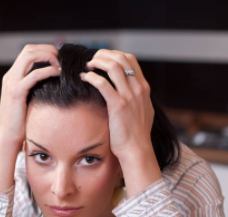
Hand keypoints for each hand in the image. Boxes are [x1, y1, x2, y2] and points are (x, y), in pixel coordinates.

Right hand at [0, 44, 60, 148]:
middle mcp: (10, 76)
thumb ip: (36, 89)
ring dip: (48, 55)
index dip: (44, 50)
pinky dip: (48, 70)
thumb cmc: (21, 122)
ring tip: (60, 64)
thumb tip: (54, 83)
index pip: (28, 52)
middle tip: (62, 58)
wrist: (7, 136)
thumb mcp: (28, 100)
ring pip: (29, 56)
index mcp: (12, 76)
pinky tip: (58, 73)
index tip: (59, 58)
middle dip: (48, 49)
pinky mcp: (16, 91)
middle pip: (29, 49)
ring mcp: (12, 82)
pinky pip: (34, 74)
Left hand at [80, 50, 160, 195]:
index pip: (130, 59)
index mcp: (143, 88)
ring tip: (87, 66)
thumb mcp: (143, 111)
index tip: (102, 58)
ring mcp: (129, 96)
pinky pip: (103, 84)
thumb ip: (137, 97)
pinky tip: (84, 78)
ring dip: (97, 62)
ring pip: (113, 66)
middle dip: (104, 54)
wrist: (137, 150)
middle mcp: (138, 89)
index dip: (114, 54)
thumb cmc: (136, 134)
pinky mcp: (118, 105)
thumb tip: (128, 90)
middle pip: (121, 58)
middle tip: (92, 60)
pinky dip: (91, 77)